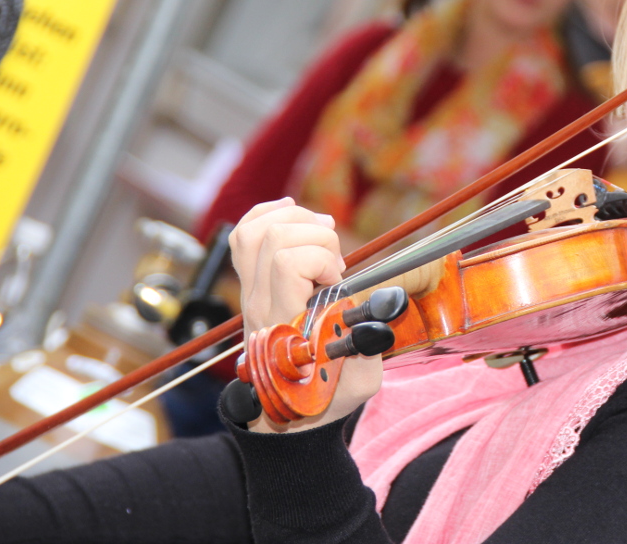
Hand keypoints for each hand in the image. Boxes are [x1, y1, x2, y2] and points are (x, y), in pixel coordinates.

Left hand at [229, 198, 384, 432]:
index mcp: (285, 321)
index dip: (322, 259)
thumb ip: (370, 349)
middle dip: (315, 237)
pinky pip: (244, 234)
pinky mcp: (250, 284)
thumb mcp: (357, 384)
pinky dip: (269, 214)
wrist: (283, 413)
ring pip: (254, 230)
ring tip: (322, 236)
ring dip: (295, 221)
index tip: (339, 281)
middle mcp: (260, 301)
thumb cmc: (322, 396)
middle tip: (335, 264)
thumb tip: (382, 312)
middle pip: (274, 236)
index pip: (289, 261)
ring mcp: (251, 291)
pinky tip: (294, 212)